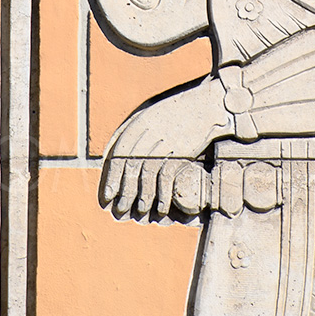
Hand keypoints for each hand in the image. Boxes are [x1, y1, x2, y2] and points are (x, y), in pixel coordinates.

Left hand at [100, 79, 233, 219]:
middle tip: (121, 208)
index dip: (111, 176)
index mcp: (139, 123)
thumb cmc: (179, 113)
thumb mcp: (153, 116)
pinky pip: (167, 176)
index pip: (119, 154)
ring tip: (140, 209)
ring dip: (143, 195)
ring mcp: (167, 141)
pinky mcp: (182, 150)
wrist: (207, 105)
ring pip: (148, 173)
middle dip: (124, 190)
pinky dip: (163, 193)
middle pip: (131, 166)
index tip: (107, 194)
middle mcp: (150, 132)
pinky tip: (162, 206)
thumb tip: (121, 159)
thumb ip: (137, 135)